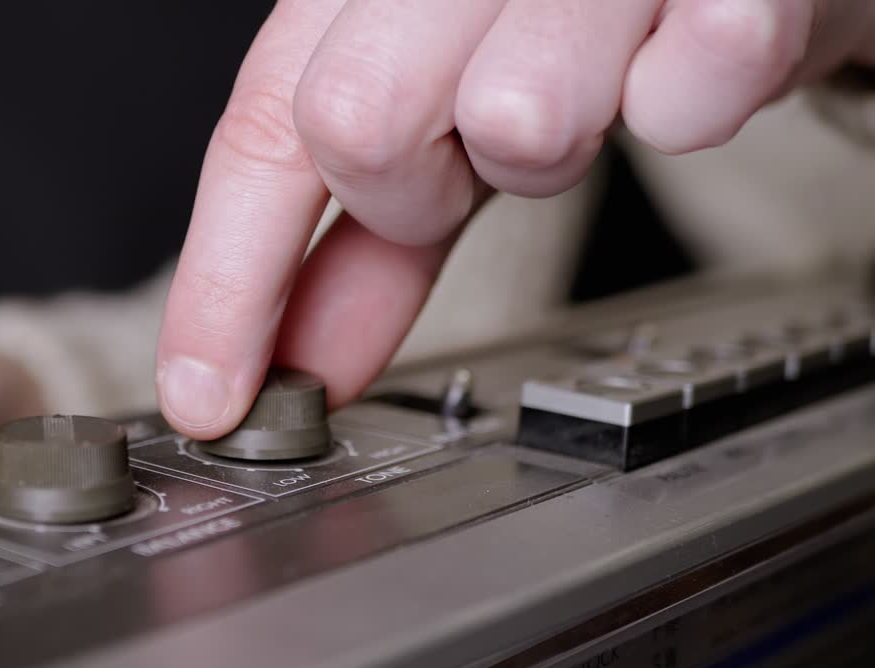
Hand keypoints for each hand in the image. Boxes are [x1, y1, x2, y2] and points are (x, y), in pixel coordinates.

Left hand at [155, 0, 874, 437]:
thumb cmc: (587, 21)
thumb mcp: (455, 110)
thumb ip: (377, 233)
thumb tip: (303, 361)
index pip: (264, 132)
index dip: (230, 279)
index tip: (214, 395)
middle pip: (356, 125)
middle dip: (413, 195)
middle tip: (475, 162)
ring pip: (518, 118)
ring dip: (553, 149)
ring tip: (595, 91)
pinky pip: (685, 99)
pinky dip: (688, 107)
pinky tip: (685, 58)